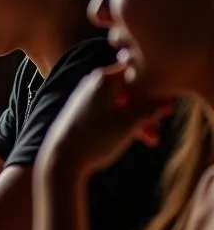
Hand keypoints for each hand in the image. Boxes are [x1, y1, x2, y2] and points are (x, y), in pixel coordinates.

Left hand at [39, 62, 173, 179]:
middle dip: (148, 107)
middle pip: (130, 89)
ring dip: (139, 118)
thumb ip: (150, 110)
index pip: (137, 72)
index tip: (166, 104)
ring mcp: (88, 97)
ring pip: (122, 103)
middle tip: (161, 124)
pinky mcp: (84, 111)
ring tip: (153, 138)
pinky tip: (142, 139)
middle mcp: (94, 83)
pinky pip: (111, 111)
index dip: (154, 87)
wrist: (62, 157)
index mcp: (104, 79)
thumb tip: (167, 102)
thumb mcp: (130, 123)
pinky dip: (125, 122)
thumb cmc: (96, 137)